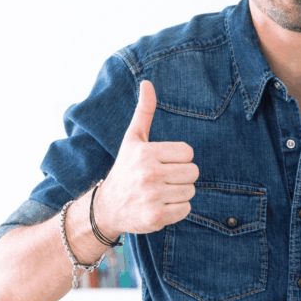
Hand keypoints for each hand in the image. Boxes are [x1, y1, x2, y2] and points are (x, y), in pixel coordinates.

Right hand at [96, 80, 199, 235]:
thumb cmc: (126, 168)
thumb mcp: (133, 139)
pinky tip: (160, 205)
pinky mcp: (156, 217)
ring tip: (160, 192)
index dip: (179, 158)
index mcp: (146, 153)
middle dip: (182, 176)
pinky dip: (177, 210)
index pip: (188, 152)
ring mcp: (152, 197)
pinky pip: (186, 209)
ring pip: (191, 191)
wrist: (108, 207)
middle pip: (193, 172)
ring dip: (180, 193)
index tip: (163, 162)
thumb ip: (144, 111)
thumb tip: (147, 82)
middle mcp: (149, 174)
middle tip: (163, 179)